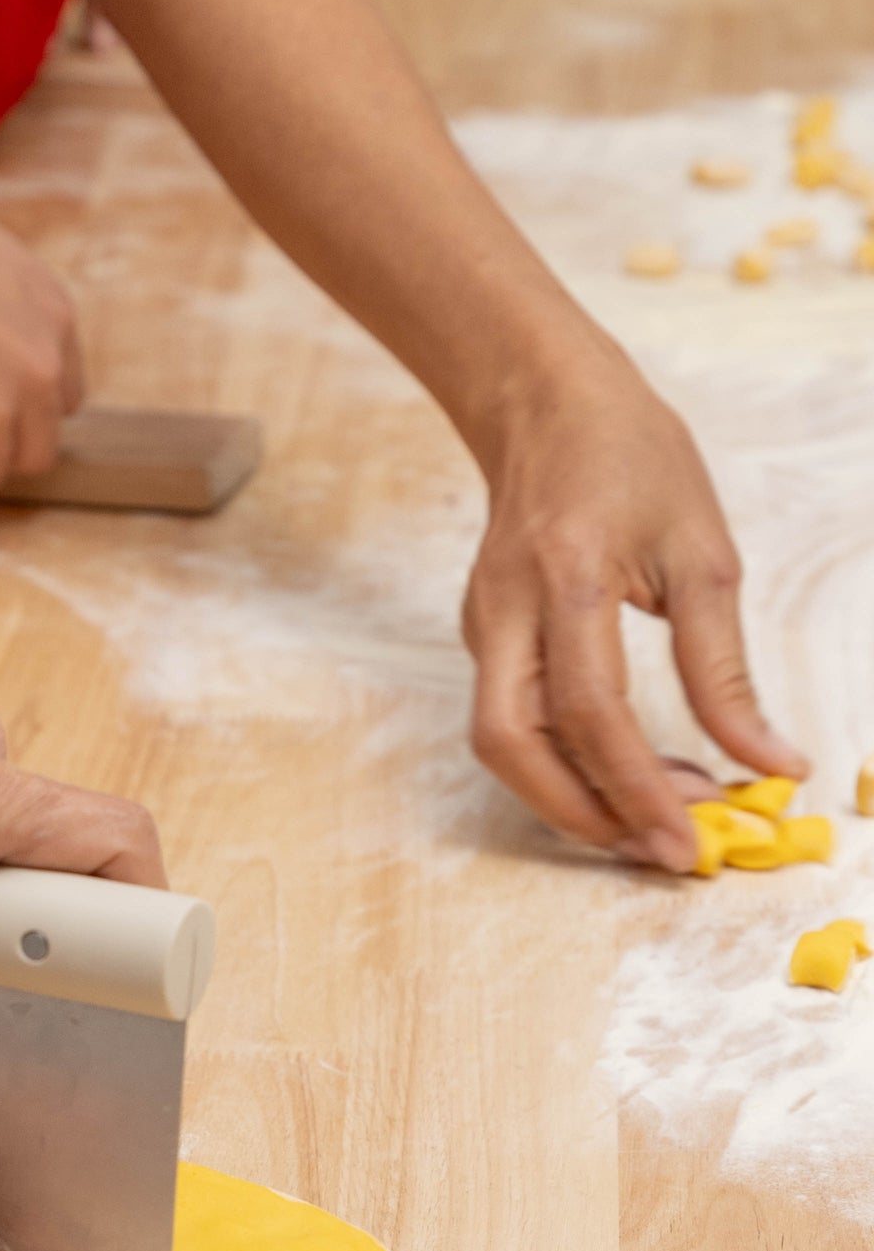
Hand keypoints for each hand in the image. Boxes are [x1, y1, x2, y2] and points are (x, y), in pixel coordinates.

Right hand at [463, 361, 804, 871]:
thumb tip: (771, 761)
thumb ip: (725, 668)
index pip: (589, 709)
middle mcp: (506, 609)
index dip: (636, 786)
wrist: (544, 402)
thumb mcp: (703, 552)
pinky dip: (562, 762)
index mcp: (568, 576)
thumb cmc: (630, 459)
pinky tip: (623, 767)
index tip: (687, 841)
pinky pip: (509, 721)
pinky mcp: (479, 636)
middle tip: (661, 848)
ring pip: (500, 745)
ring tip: (650, 816)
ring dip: (569, 798)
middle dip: (584, 814)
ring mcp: (481, 624)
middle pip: (513, 746)